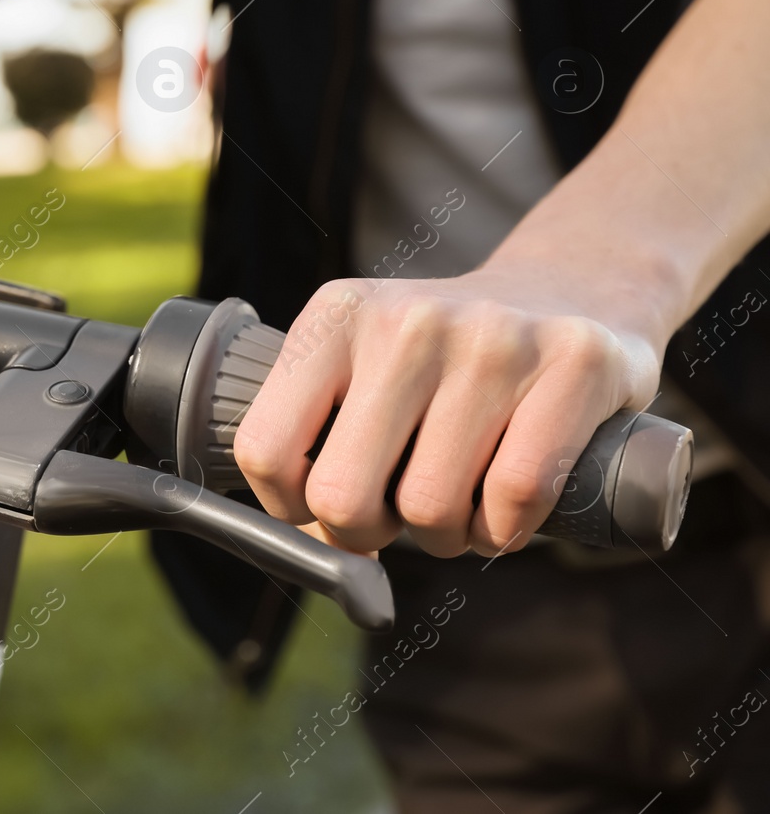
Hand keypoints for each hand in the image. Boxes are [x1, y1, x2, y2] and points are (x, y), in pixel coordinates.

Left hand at [232, 267, 663, 556]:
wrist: (573, 291)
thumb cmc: (447, 364)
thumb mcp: (364, 369)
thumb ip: (319, 444)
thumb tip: (314, 547)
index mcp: (337, 316)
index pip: (264, 449)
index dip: (290, 508)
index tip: (325, 506)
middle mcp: (406, 319)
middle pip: (342, 497)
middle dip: (369, 533)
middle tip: (398, 514)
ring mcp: (492, 338)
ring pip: (430, 510)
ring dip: (446, 536)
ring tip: (461, 502)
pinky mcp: (575, 364)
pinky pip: (513, 502)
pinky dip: (506, 531)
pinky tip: (506, 508)